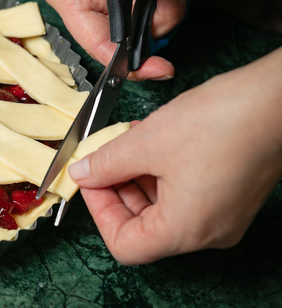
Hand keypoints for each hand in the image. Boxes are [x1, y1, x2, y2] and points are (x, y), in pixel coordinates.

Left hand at [68, 48, 281, 263]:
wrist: (278, 99)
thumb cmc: (222, 122)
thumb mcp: (146, 142)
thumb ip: (106, 163)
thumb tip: (82, 173)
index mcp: (186, 231)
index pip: (125, 245)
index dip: (99, 211)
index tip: (88, 179)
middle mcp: (207, 232)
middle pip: (143, 227)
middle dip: (115, 189)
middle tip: (99, 157)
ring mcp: (222, 215)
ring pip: (162, 207)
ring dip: (135, 175)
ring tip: (123, 141)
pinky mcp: (230, 194)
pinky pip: (183, 193)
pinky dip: (160, 170)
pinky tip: (148, 140)